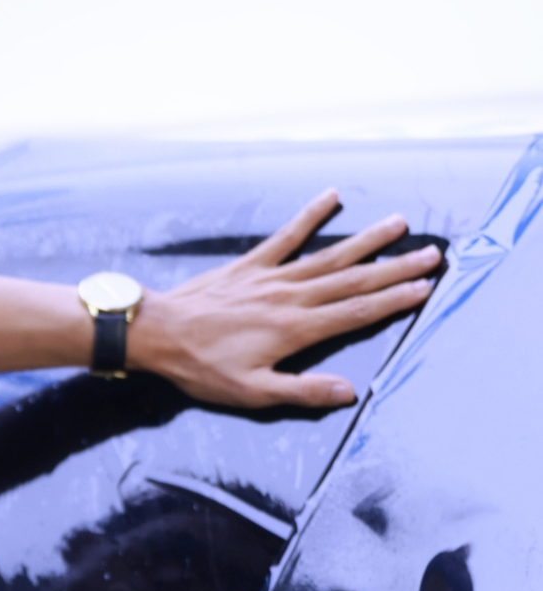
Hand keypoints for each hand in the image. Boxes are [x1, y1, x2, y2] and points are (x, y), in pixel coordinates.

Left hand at [128, 190, 440, 408]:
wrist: (156, 332)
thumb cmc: (201, 367)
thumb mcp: (251, 393)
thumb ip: (302, 392)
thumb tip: (349, 392)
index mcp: (296, 330)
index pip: (357, 313)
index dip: (394, 301)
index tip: (425, 288)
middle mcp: (290, 297)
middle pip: (354, 280)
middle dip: (396, 268)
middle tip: (433, 254)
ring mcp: (270, 276)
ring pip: (329, 255)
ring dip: (367, 240)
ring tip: (400, 223)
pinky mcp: (248, 264)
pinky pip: (285, 236)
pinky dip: (309, 215)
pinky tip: (330, 197)